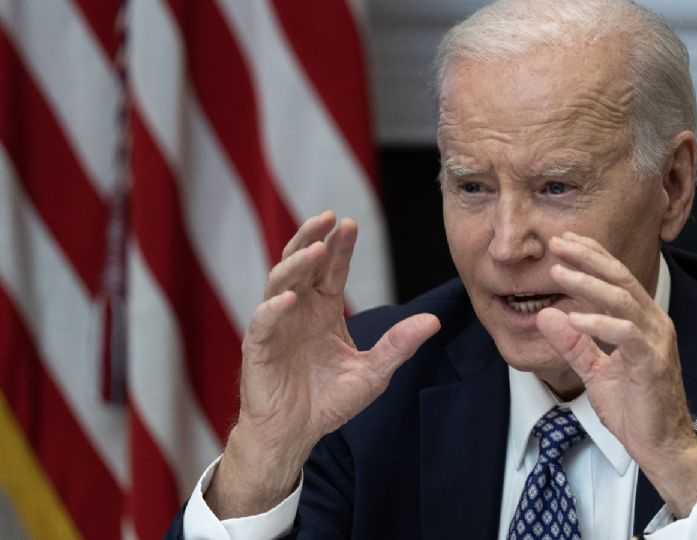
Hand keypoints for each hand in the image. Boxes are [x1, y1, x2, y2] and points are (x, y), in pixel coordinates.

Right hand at [207, 212, 439, 517]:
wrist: (296, 434)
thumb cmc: (329, 401)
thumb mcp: (373, 372)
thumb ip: (399, 345)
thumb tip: (434, 321)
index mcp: (324, 310)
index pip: (332, 269)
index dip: (340, 247)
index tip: (351, 223)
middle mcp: (299, 310)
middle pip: (303, 263)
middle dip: (314, 238)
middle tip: (329, 217)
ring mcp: (277, 325)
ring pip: (280, 282)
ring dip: (296, 263)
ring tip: (316, 248)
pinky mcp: (259, 347)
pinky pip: (262, 321)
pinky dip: (274, 308)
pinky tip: (290, 297)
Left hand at [536, 232, 696, 517]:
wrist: (659, 444)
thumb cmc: (633, 407)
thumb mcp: (594, 370)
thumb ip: (572, 343)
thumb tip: (545, 315)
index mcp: (642, 320)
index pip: (616, 277)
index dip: (591, 255)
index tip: (563, 241)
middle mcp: (653, 322)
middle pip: (620, 277)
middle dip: (588, 257)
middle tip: (557, 243)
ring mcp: (656, 340)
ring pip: (622, 299)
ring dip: (588, 283)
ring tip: (559, 273)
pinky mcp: (652, 362)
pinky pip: (625, 333)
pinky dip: (599, 323)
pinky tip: (574, 317)